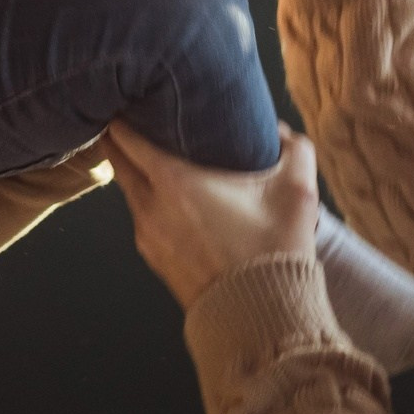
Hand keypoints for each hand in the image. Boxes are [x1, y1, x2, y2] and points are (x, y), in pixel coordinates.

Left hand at [108, 120, 322, 310]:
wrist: (259, 317)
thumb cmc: (274, 250)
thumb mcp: (298, 191)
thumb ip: (293, 149)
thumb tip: (279, 131)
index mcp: (174, 181)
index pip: (124, 136)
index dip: (120, 114)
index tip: (127, 97)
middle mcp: (149, 206)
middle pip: (115, 160)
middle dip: (120, 137)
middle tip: (133, 117)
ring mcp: (146, 235)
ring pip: (128, 190)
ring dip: (135, 171)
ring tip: (156, 155)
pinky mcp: (153, 258)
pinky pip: (141, 217)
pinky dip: (147, 200)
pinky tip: (172, 199)